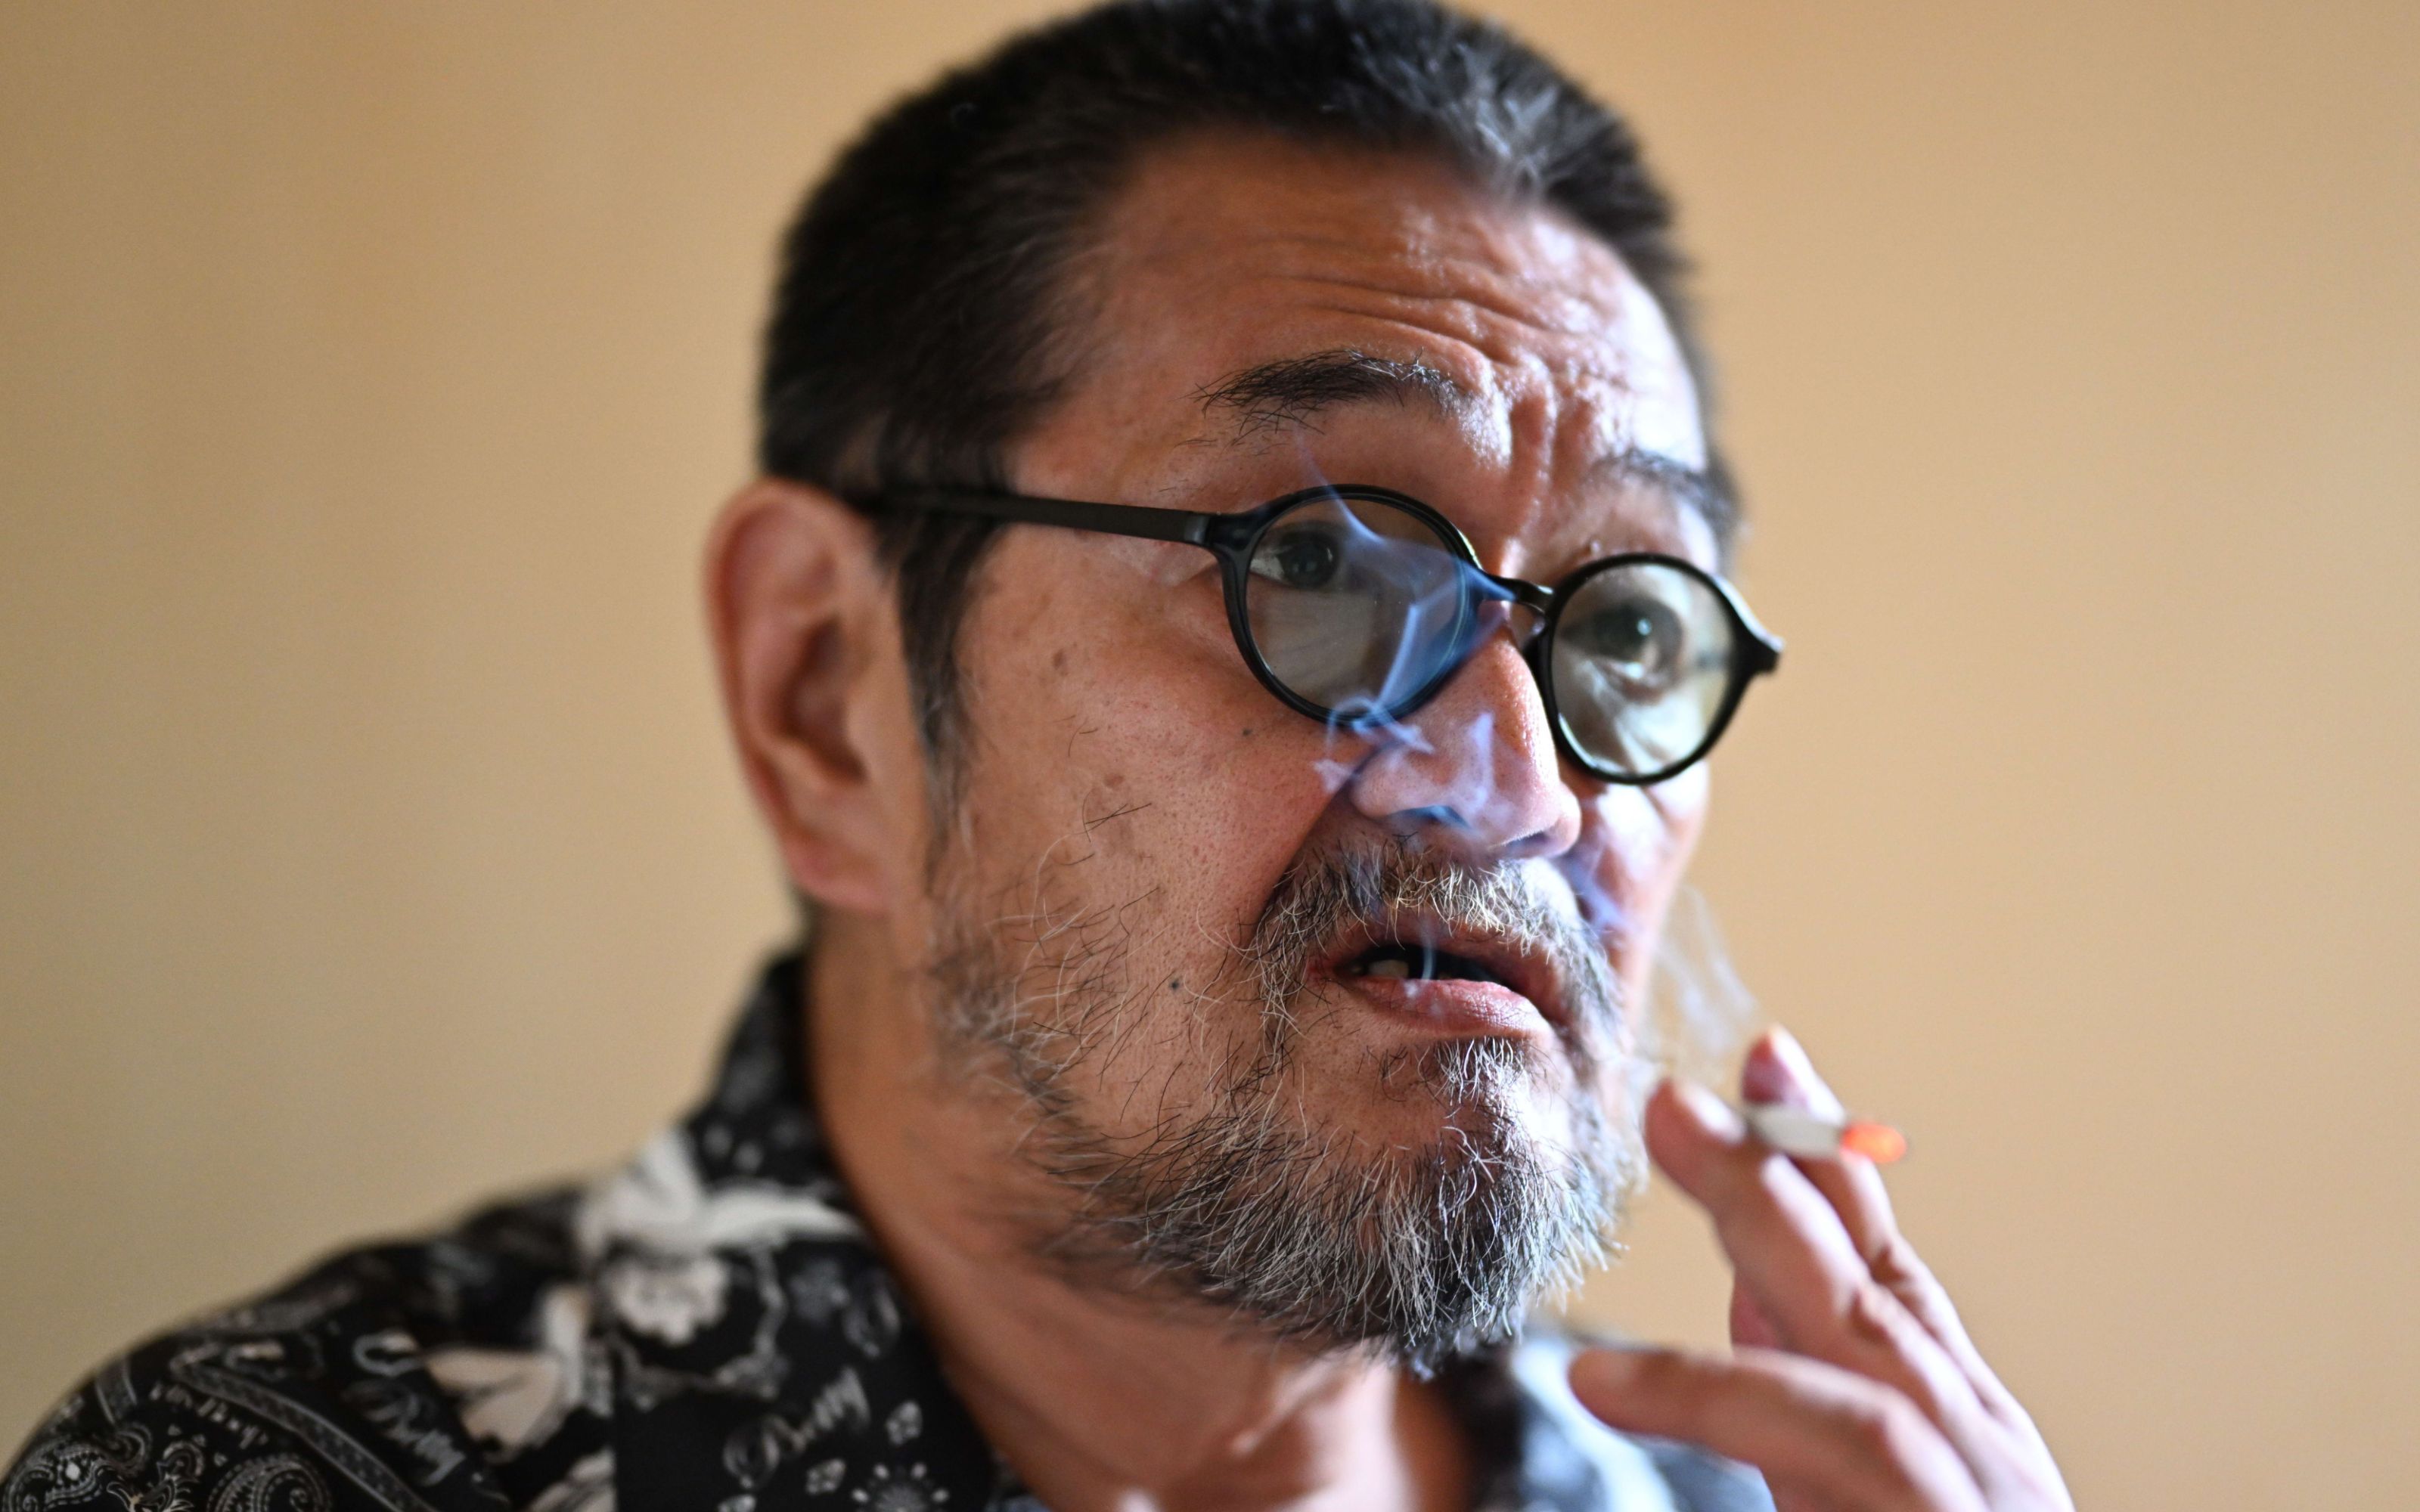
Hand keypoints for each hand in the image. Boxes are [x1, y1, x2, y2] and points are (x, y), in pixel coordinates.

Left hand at [1569, 1029, 2072, 1511]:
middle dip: (1771, 1168)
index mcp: (1952, 1414)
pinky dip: (1723, 1398)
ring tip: (1665, 1130)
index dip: (1827, 1154)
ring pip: (1863, 1334)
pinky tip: (1599, 1380)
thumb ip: (1803, 1403)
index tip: (1766, 1050)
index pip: (1882, 1261)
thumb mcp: (1860, 1494)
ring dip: (1765, 1219)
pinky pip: (1841, 1445)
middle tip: (1671, 1092)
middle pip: (1866, 1276)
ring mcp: (1968, 1481)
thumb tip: (1750, 1292)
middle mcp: (1973, 1435)